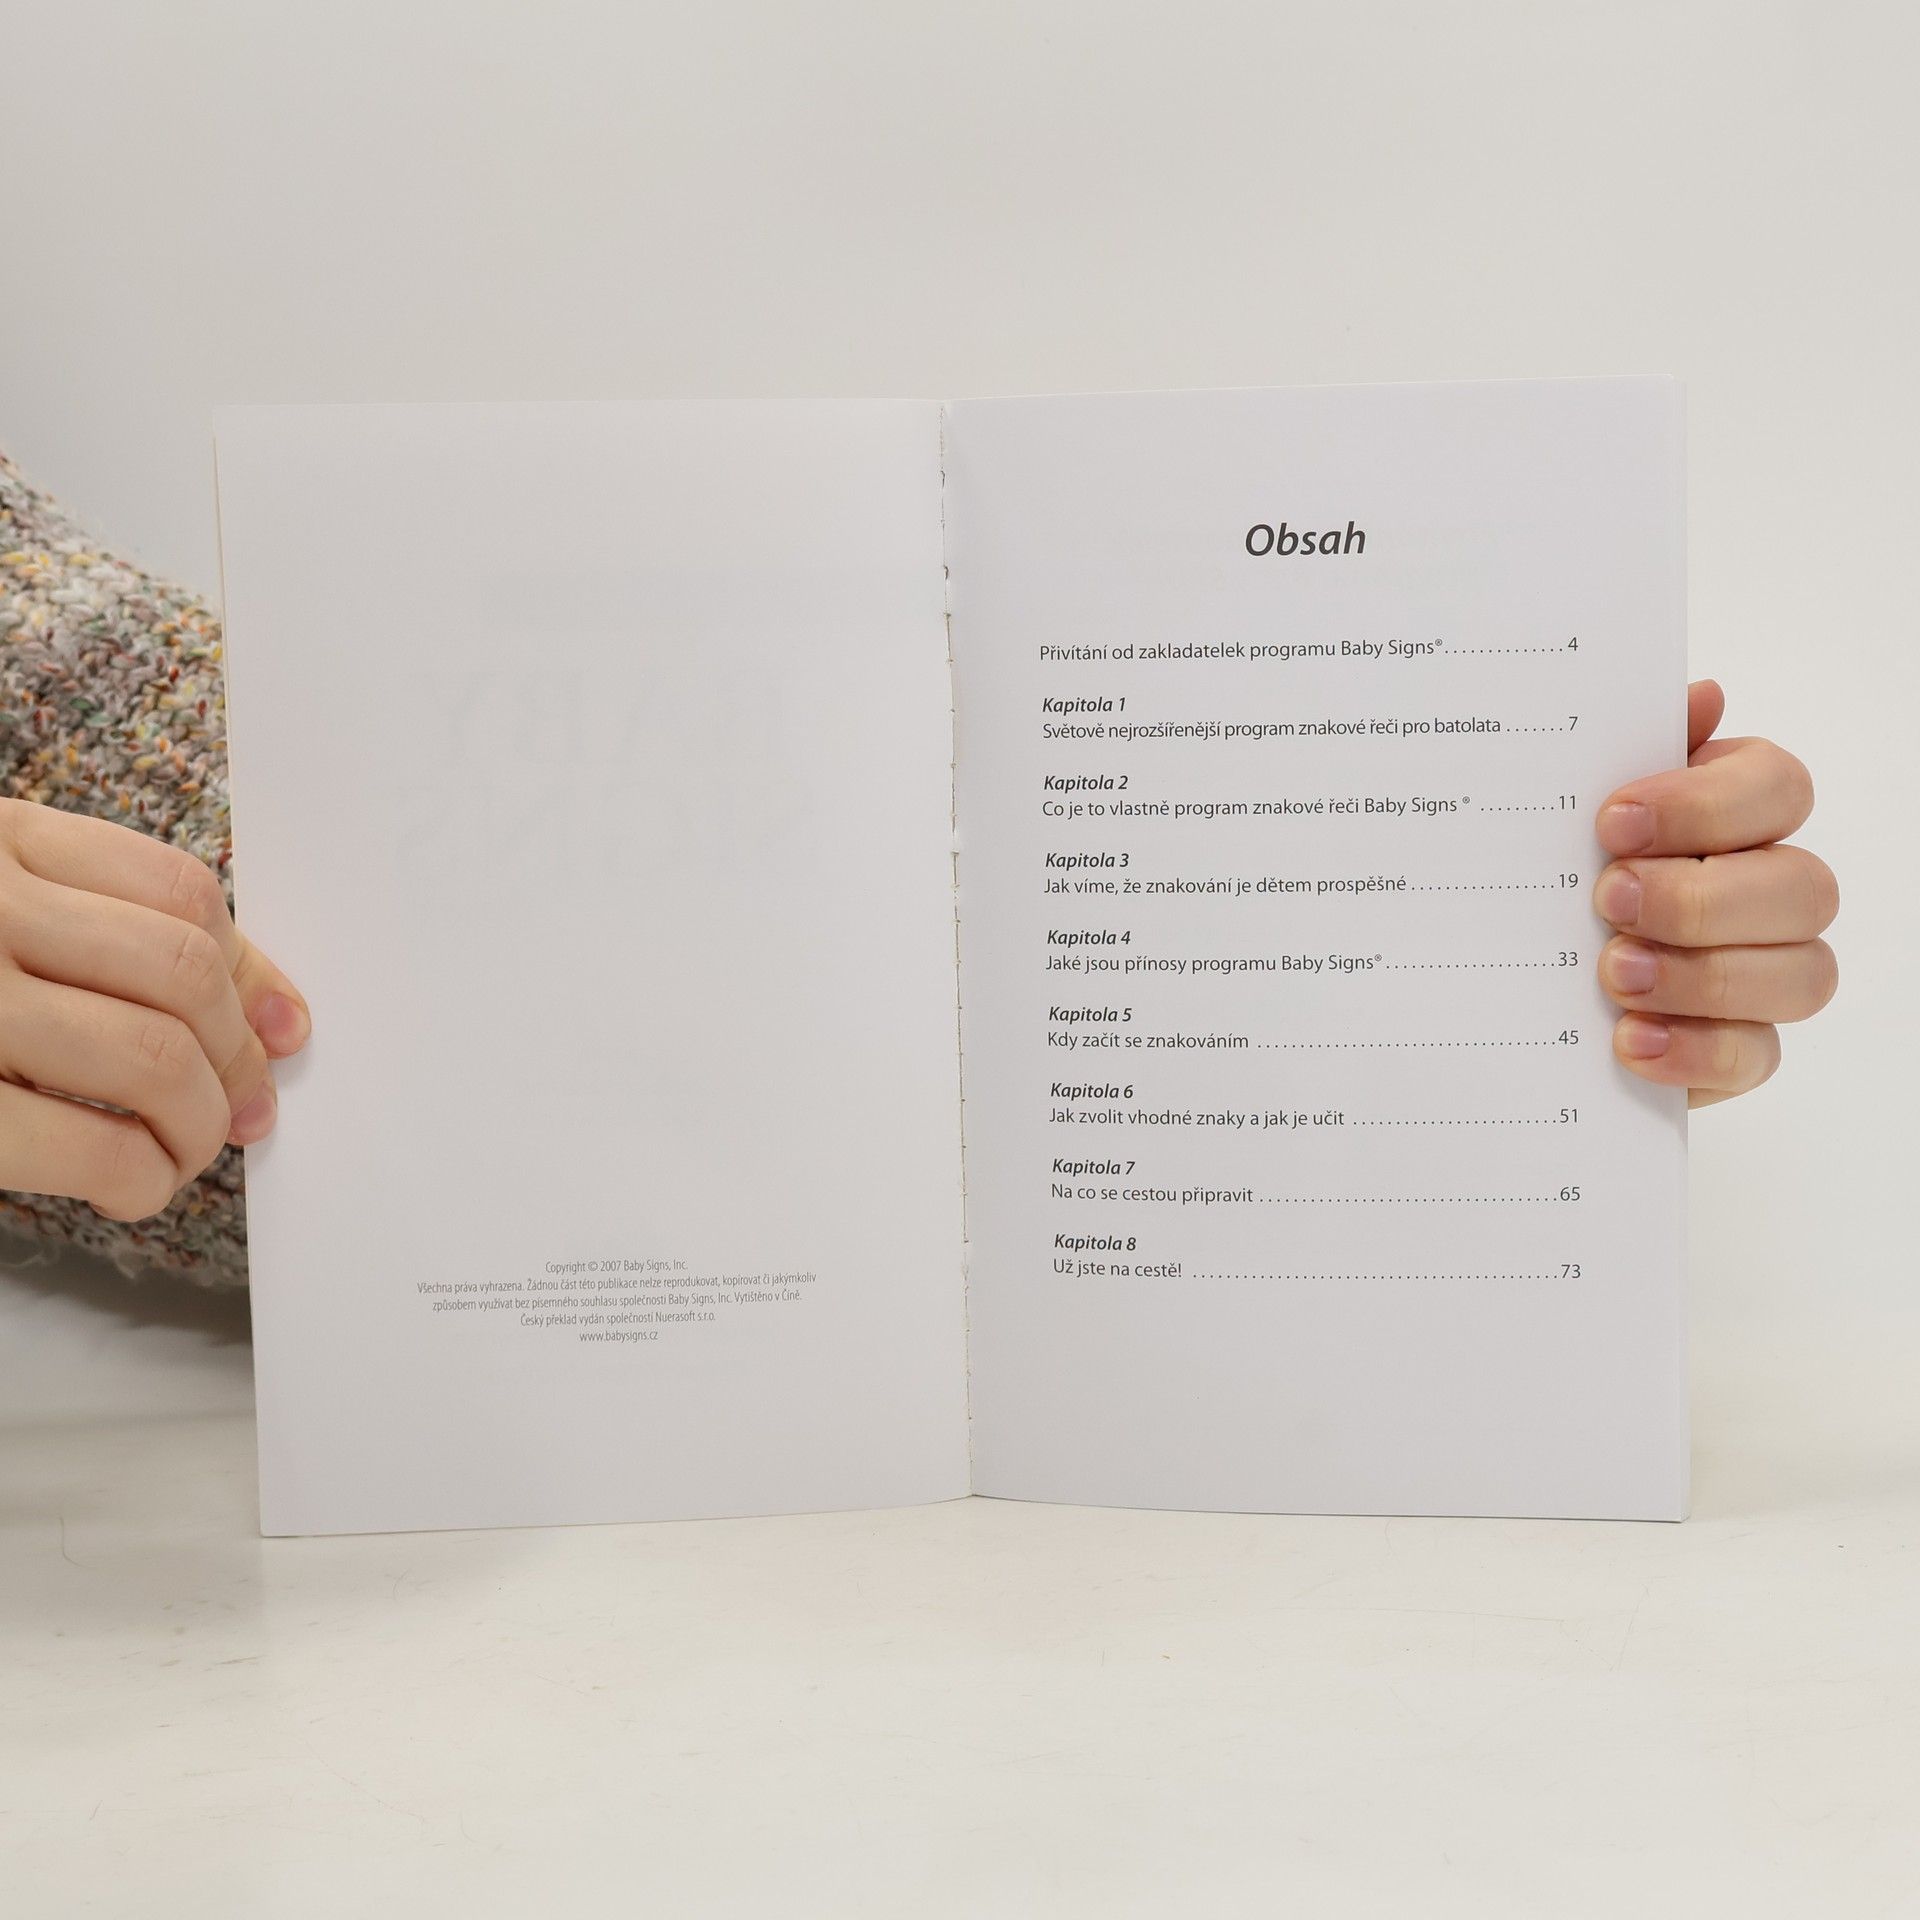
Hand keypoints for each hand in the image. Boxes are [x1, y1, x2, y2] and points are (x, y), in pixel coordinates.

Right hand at [0, 799, 308, 1217]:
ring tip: (182, 1152)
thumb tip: (276, 1017)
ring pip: (148, 1054)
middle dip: (234, 1058)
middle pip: (181, 972)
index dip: (249, 975)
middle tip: (239, 1110)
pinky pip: (81, 1140)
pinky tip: (133, 1183)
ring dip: (196, 1124)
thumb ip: (109, 927)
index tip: (275, 1034)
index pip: (177, 890)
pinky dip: (139, 1174)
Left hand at [1593, 680, 1836, 1106]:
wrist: (1509, 979)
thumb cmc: (1555, 870)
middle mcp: (1768, 887)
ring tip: (1615, 976)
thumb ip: (1627, 749)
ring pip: (1802, 974)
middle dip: (1701, 899)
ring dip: (1704, 976)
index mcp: (1734, 811)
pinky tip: (1629, 1039)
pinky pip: (1758, 1053)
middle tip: (1607, 903)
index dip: (1705, 806)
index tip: (1612, 823)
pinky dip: (1695, 1048)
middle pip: (1802, 887)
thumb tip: (1701, 695)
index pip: (1776, 789)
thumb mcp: (1566, 806)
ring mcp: (1765, 971)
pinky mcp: (1740, 1047)